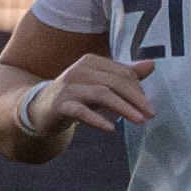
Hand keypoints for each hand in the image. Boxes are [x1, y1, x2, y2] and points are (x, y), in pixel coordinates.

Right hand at [18, 57, 155, 145]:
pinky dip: (97, 119)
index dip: (139, 90)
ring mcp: (68, 87)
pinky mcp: (59, 105)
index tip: (148, 107)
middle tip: (151, 114)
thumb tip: (152, 65)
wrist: (38, 109)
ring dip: (124, 108)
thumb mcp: (100, 84)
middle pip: (115, 82)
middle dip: (136, 99)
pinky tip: (111, 128)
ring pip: (101, 94)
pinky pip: (81, 111)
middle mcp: (79, 70)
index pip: (122, 73)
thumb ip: (124, 75)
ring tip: (139, 120)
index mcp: (91, 61)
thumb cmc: (75, 96)